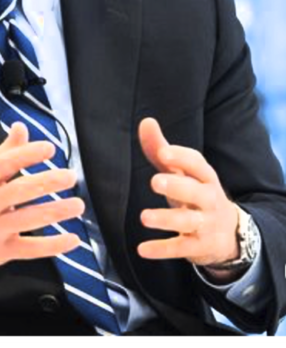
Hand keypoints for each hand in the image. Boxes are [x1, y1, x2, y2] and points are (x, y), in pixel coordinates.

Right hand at [0, 122, 83, 277]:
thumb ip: (2, 152)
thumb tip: (21, 127)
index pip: (3, 164)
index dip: (27, 155)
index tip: (50, 148)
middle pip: (19, 191)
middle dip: (47, 182)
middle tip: (70, 176)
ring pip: (28, 219)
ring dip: (56, 212)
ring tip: (78, 204)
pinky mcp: (1, 252)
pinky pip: (31, 248)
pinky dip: (54, 246)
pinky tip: (73, 238)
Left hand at [137, 117, 238, 266]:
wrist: (227, 234)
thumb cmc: (195, 193)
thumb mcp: (181, 172)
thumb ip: (160, 149)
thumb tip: (145, 121)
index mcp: (205, 178)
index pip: (198, 165)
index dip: (182, 158)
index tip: (164, 152)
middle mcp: (209, 200)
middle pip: (197, 192)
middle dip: (178, 187)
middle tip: (155, 181)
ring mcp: (206, 225)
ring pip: (189, 222)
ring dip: (167, 220)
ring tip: (144, 217)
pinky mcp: (199, 247)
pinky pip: (181, 248)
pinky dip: (162, 249)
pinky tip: (142, 249)